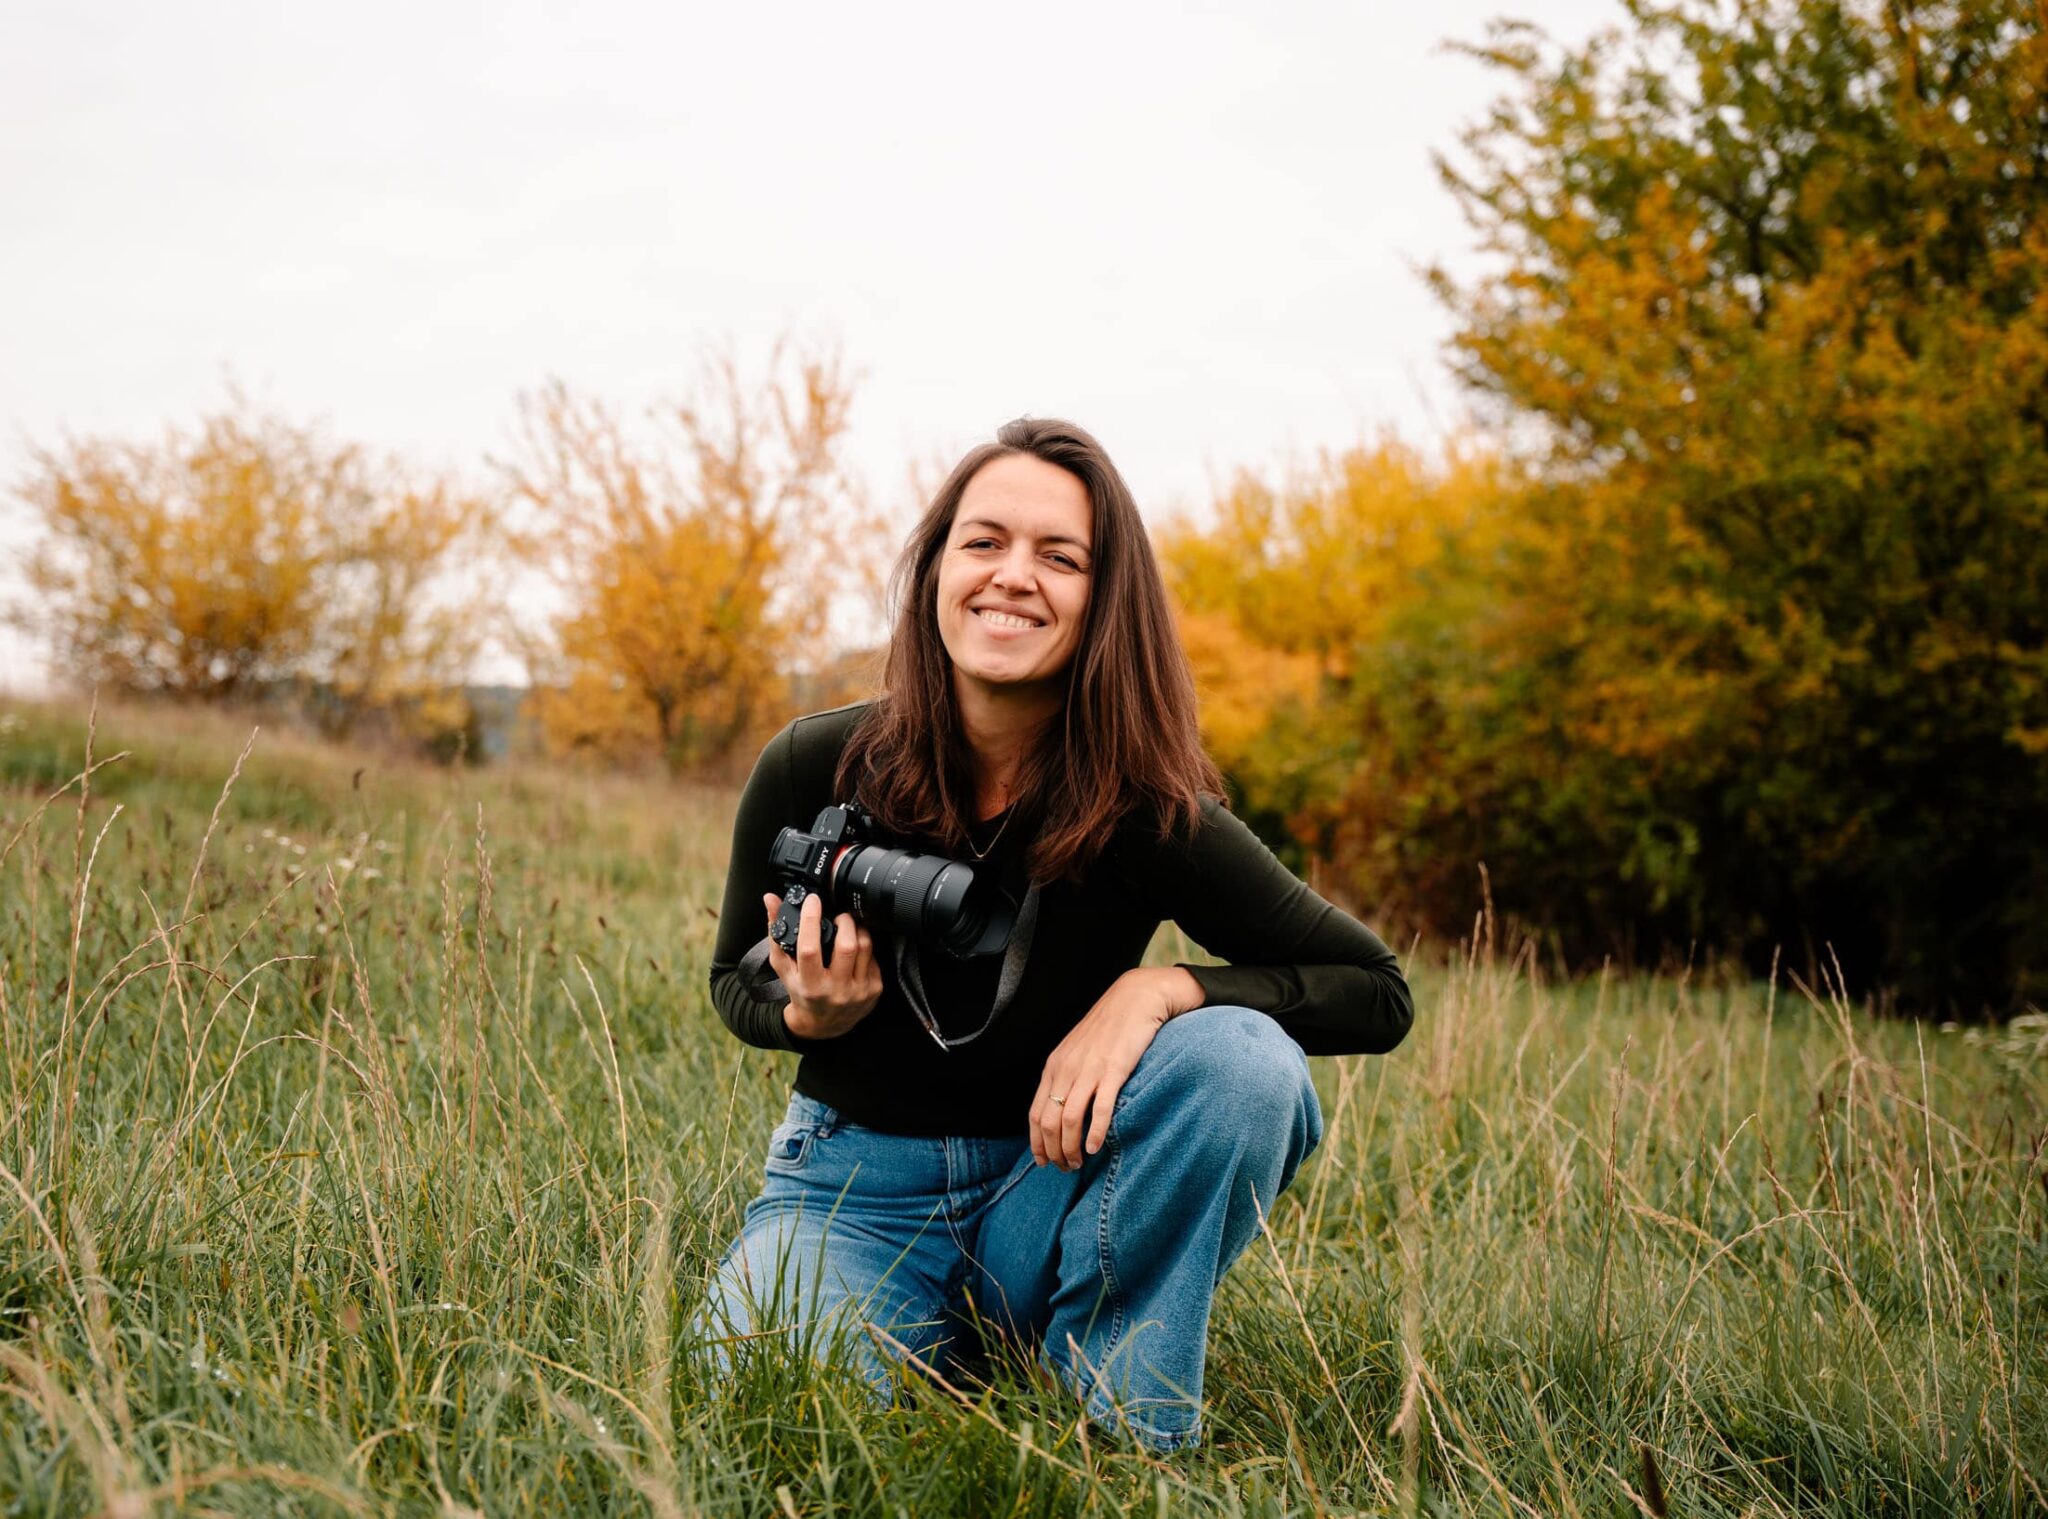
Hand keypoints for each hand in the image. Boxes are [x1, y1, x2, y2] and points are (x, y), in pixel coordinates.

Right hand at [763, 892, 883, 1040]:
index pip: (810, 949)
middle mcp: (835, 990)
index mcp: (810, 985)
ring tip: (848, 927)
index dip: (810, 920)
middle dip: (844, 921)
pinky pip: (873, 957)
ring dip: (858, 929)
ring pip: (865, 947)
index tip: (812, 901)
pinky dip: (865, 947)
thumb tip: (771, 899)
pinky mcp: (874, 990)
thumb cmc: (801, 992)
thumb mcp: (783, 967)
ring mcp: (858, 992)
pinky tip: (855, 948)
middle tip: (838, 915)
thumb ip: (776, 932)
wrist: (823, 1025)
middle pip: (847, 946)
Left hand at [1030, 966, 1204, 1169]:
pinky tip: (1095, 1147)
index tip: (1044, 1162)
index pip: (1035, 1113)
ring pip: (1068, 1118)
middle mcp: (1066, 1069)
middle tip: (1065, 1168)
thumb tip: (1063, 1108)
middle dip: (1053, 1150)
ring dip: (1070, 1147)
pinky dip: (1094, 1132)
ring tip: (1078, 1163)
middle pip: (1048, 1121)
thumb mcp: (1079, 1049)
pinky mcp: (1113, 1070)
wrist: (1136, 998)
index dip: (1037, 1142)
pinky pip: (1099, 1108)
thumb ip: (1069, 1076)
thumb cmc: (1110, 1027)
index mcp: (1055, 1066)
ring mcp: (1089, 1070)